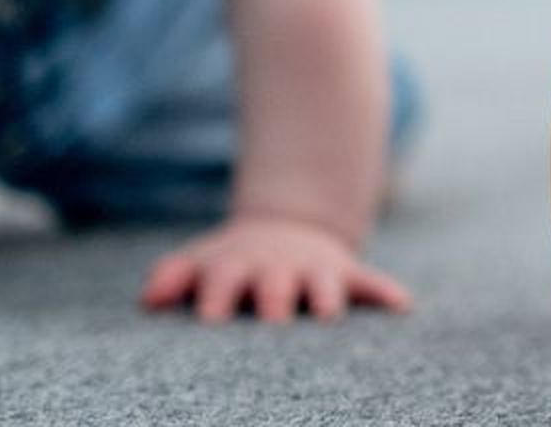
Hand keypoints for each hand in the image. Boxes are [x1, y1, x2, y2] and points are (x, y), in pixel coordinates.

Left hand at [140, 210, 409, 324]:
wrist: (284, 229)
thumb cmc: (234, 263)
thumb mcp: (202, 261)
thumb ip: (174, 277)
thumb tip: (148, 299)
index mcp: (238, 265)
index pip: (223, 279)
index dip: (217, 296)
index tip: (210, 318)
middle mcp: (278, 267)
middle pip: (276, 283)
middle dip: (275, 298)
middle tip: (272, 321)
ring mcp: (315, 271)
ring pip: (324, 284)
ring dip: (328, 296)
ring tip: (330, 315)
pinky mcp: (347, 275)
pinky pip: (371, 283)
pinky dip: (387, 293)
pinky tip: (402, 306)